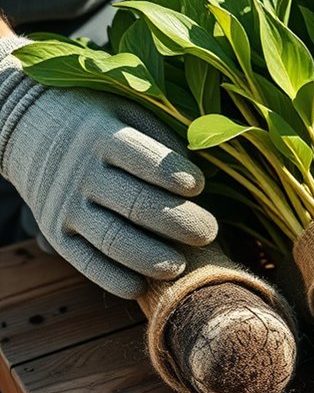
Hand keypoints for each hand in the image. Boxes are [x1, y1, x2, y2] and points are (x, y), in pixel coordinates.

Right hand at [0, 37, 217, 297]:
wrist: (26, 125)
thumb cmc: (98, 117)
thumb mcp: (123, 106)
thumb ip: (160, 131)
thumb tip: (204, 163)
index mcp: (101, 135)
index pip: (137, 156)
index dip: (168, 172)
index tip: (198, 185)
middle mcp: (81, 172)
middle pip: (131, 201)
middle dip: (174, 221)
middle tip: (208, 232)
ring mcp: (65, 204)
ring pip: (108, 237)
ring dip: (146, 256)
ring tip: (178, 266)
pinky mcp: (55, 231)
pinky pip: (83, 260)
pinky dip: (110, 277)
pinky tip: (139, 286)